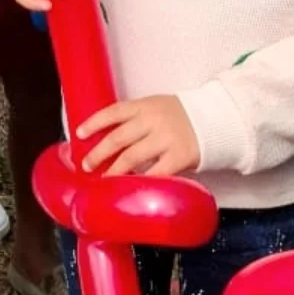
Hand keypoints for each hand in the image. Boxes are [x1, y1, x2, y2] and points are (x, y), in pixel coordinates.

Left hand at [75, 94, 198, 177]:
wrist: (214, 120)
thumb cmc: (180, 116)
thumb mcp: (157, 107)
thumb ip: (136, 119)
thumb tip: (108, 138)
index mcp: (144, 106)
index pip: (113, 112)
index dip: (94, 123)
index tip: (79, 133)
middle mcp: (152, 120)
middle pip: (118, 138)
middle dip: (98, 153)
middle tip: (86, 165)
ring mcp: (165, 138)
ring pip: (131, 157)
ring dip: (114, 171)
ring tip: (104, 180)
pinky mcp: (178, 156)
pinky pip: (155, 172)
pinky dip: (141, 181)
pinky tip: (131, 187)